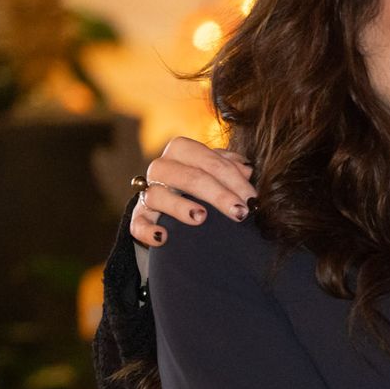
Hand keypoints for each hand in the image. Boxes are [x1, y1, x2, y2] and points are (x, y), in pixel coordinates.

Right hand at [128, 137, 258, 247]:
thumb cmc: (204, 183)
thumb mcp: (217, 171)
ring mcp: (148, 191)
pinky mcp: (139, 216)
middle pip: (189, 177)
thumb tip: (248, 170)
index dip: (234, 180)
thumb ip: (231, 167)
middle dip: (218, 195)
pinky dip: (147, 230)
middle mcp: (162, 167)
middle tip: (240, 213)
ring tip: (201, 218)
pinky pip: (137, 223)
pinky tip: (163, 237)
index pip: (210, 161)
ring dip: (179, 206)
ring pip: (158, 195)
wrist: (175, 205)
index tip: (252, 199)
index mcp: (183, 150)